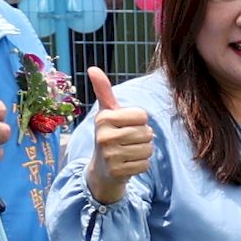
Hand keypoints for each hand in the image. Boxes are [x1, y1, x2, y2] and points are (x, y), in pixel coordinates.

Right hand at [84, 66, 154, 206]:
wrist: (102, 170)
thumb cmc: (109, 136)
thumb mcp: (107, 113)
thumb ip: (103, 91)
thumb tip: (92, 68)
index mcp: (103, 118)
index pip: (142, 116)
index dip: (140, 122)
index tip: (126, 127)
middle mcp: (103, 136)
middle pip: (147, 133)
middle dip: (143, 138)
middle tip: (128, 142)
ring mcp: (109, 155)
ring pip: (148, 149)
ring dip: (144, 152)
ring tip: (129, 153)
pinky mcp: (117, 172)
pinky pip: (145, 164)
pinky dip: (141, 165)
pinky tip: (128, 165)